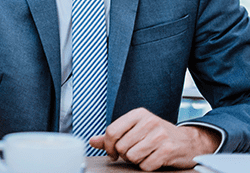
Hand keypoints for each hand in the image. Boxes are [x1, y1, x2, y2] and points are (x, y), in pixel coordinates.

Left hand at [89, 108, 220, 170]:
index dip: (108, 146)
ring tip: (144, 154)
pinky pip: (146, 165)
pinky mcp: (168, 149)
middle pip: (121, 146)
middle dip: (125, 154)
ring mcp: (159, 135)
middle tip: (133, 152)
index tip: (112, 153)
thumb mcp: (135, 129)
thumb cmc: (157, 134)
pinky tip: (153, 159)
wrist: (188, 141)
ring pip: (132, 156)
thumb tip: (92, 141)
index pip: (112, 130)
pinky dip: (147, 166)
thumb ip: (113, 135)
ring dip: (136, 160)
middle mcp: (148, 121)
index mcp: (137, 114)